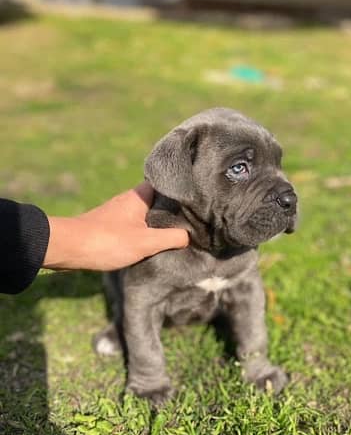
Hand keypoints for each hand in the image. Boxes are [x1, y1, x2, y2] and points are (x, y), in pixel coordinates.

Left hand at [43, 182, 188, 270]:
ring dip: (158, 225)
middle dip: (173, 212)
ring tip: (177, 236)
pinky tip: (152, 244)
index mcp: (140, 196)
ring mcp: (119, 212)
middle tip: (193, 224)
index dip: (182, 193)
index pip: (167, 186)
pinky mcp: (111, 225)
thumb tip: (191, 236)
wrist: (69, 248)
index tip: (197, 203)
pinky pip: (135, 225)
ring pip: (146, 215)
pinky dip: (145, 233)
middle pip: (158, 202)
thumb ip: (173, 237)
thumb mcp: (147, 241)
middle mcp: (130, 200)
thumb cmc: (108, 241)